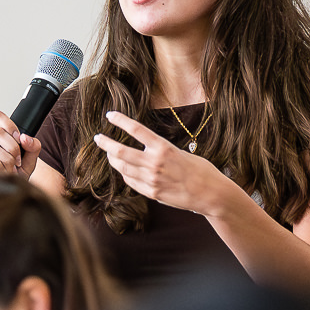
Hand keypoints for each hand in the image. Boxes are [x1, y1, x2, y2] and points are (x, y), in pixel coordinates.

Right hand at [0, 111, 40, 178]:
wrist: (2, 197)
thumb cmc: (12, 177)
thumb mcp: (28, 162)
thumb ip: (32, 147)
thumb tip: (25, 138)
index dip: (10, 125)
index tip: (20, 139)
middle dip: (13, 148)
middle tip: (17, 161)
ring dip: (7, 161)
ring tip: (9, 171)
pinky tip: (1, 175)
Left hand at [92, 111, 233, 214]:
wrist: (211, 194)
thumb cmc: (201, 170)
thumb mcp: (181, 153)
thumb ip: (161, 152)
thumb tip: (146, 151)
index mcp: (164, 148)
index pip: (137, 130)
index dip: (121, 121)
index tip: (110, 115)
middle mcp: (154, 164)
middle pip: (120, 152)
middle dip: (106, 144)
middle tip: (98, 138)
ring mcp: (151, 181)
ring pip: (122, 168)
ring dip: (113, 159)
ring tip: (108, 154)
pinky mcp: (152, 193)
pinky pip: (132, 182)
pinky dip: (125, 174)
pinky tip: (123, 169)